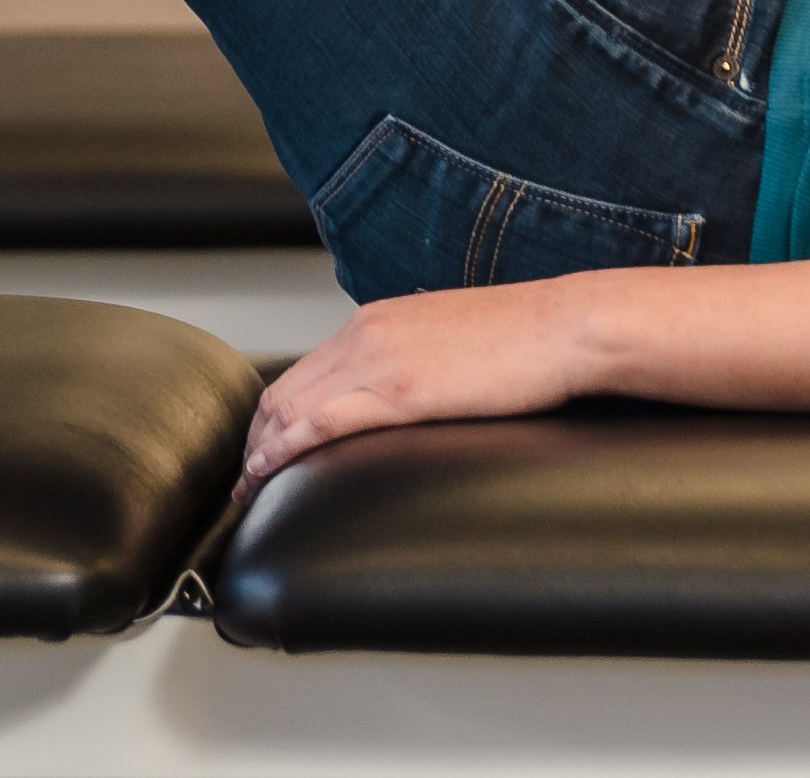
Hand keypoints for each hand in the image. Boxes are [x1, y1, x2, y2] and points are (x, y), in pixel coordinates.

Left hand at [239, 281, 604, 486]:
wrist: (563, 326)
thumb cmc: (524, 337)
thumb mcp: (451, 338)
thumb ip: (415, 357)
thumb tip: (406, 394)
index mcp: (378, 319)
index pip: (304, 369)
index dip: (275, 414)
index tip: (265, 447)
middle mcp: (366, 332)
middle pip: (285, 388)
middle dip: (256, 437)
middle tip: (246, 479)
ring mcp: (379, 360)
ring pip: (291, 406)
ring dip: (260, 451)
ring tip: (248, 489)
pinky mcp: (399, 392)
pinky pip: (320, 423)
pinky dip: (283, 451)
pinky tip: (268, 474)